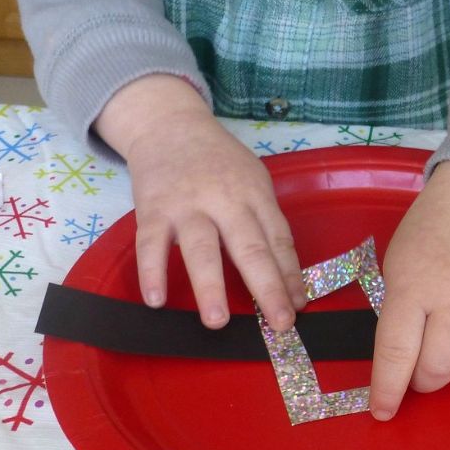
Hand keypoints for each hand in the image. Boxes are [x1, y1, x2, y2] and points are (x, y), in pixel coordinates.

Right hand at [94, 74, 304, 329]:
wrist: (170, 125)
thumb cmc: (219, 161)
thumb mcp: (252, 180)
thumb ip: (264, 222)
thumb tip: (285, 277)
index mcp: (255, 194)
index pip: (279, 239)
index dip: (290, 275)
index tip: (298, 307)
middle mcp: (225, 199)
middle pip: (249, 247)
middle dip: (266, 287)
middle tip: (279, 324)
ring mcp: (187, 205)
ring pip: (200, 248)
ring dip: (209, 286)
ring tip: (217, 321)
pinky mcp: (152, 209)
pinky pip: (151, 244)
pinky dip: (152, 272)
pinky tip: (156, 300)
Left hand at [369, 160, 449, 419]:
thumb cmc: (428, 232)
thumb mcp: (396, 265)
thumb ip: (398, 313)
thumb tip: (401, 364)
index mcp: (414, 287)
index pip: (397, 353)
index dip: (387, 389)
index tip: (381, 411)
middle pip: (438, 371)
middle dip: (422, 380)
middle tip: (418, 366)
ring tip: (448, 336)